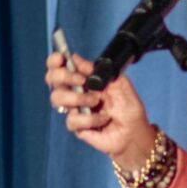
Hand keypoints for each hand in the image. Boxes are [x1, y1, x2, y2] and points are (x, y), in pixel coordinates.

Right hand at [44, 50, 156, 170]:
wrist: (134, 129)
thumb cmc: (127, 105)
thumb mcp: (117, 81)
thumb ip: (97, 69)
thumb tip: (77, 59)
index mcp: (83, 78)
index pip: (60, 67)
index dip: (54, 60)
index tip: (61, 58)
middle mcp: (75, 92)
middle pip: (53, 80)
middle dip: (64, 76)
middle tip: (81, 80)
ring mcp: (74, 109)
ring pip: (57, 98)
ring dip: (78, 98)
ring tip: (96, 101)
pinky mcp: (76, 126)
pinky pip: (72, 119)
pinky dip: (90, 119)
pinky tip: (102, 119)